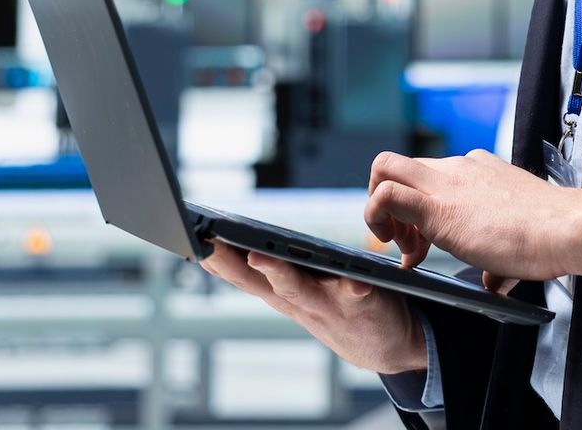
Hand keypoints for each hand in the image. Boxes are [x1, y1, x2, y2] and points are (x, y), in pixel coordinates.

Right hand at [200, 241, 426, 374]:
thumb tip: (231, 245)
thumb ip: (271, 273)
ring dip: (280, 274)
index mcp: (283, 293)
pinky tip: (356, 280)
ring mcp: (330, 305)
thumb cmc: (336, 307)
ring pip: (299, 289)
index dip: (218, 258)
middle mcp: (300, 300)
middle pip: (262, 282)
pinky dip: (355, 287)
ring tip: (262, 256)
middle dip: (236, 264)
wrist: (387, 345)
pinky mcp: (365, 305)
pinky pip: (358, 294)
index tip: (194, 236)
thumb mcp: (297, 293)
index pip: (243, 275)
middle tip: (213, 244)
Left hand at [366, 149, 581, 285]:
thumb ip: (498, 257)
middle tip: (408, 244)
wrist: (563, 229)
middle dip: (392, 206)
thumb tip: (494, 278)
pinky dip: (378, 218)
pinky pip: (387, 195)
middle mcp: (458, 169)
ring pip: (384, 167)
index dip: (420, 213)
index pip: (431, 177)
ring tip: (405, 250)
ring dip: (380, 210)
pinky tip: (403, 252)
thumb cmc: (549, 234)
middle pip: (401, 166)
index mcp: (477, 171)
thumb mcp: (514, 237)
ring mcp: (446, 183)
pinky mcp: (438, 206)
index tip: (427, 245)